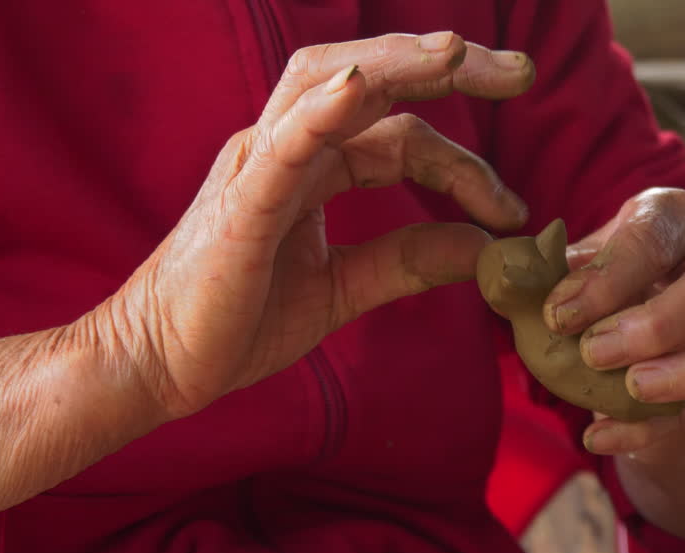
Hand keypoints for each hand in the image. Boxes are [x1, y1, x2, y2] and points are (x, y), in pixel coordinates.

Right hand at [83, 32, 534, 420]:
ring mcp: (258, 167)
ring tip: (459, 54)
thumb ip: (408, 263)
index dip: (466, 168)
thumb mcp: (343, 289)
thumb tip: (484, 248)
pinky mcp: (239, 204)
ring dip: (396, 63)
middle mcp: (286, 149)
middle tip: (523, 71)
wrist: (161, 366)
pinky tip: (364, 86)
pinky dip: (324, 110)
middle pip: (370, 79)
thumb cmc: (238, 322)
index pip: (403, 139)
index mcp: (312, 167)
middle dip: (447, 66)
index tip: (513, 212)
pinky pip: (284, 144)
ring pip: (327, 84)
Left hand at [543, 188, 684, 538]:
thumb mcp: (571, 271)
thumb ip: (545, 274)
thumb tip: (511, 277)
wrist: (633, 338)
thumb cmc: (600, 289)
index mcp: (674, 219)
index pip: (653, 236)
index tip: (559, 314)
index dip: (607, 278)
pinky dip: (651, 429)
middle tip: (595, 352)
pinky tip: (601, 436)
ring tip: (630, 389)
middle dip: (656, 324)